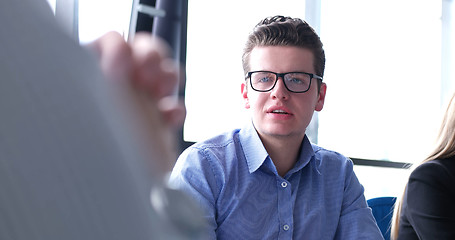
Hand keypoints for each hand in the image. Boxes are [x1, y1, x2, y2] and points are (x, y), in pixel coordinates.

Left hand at [87, 31, 185, 173]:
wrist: (141, 198)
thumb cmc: (116, 159)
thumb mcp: (110, 107)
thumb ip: (113, 69)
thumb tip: (119, 46)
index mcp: (89, 88)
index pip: (99, 48)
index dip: (117, 46)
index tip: (124, 60)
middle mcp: (111, 97)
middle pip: (133, 56)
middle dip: (150, 57)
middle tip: (149, 72)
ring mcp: (135, 111)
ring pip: (156, 76)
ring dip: (167, 76)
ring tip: (163, 88)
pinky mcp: (155, 128)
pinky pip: (172, 106)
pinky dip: (176, 108)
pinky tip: (171, 118)